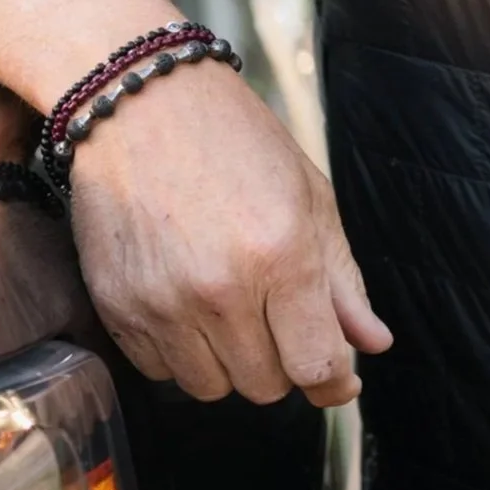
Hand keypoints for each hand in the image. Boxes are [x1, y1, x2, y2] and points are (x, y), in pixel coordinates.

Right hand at [0, 0, 390, 406]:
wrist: (141, 101)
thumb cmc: (234, 138)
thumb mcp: (309, 194)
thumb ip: (342, 279)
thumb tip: (372, 346)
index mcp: (282, 254)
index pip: (317, 366)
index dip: (333, 380)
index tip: (336, 376)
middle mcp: (221, 289)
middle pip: (265, 386)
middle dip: (280, 360)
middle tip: (273, 311)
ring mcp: (162, 303)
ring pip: (211, 388)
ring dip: (227, 360)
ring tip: (225, 301)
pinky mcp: (117, 308)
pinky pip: (159, 371)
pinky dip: (178, 351)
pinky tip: (183, 299)